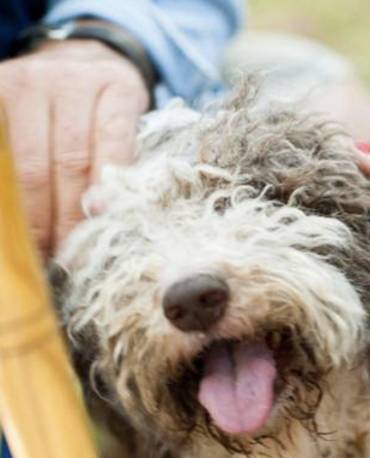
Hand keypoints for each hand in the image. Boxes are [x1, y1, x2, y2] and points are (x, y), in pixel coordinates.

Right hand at [0, 38, 147, 254]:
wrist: (74, 60)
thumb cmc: (107, 109)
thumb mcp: (132, 124)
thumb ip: (128, 166)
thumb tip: (115, 222)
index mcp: (117, 89)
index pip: (113, 143)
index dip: (104, 191)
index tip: (100, 227)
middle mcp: (71, 81)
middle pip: (69, 163)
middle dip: (68, 219)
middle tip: (69, 260)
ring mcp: (28, 84)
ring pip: (30, 164)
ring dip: (35, 216)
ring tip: (42, 252)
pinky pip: (3, 151)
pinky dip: (10, 194)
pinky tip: (16, 223)